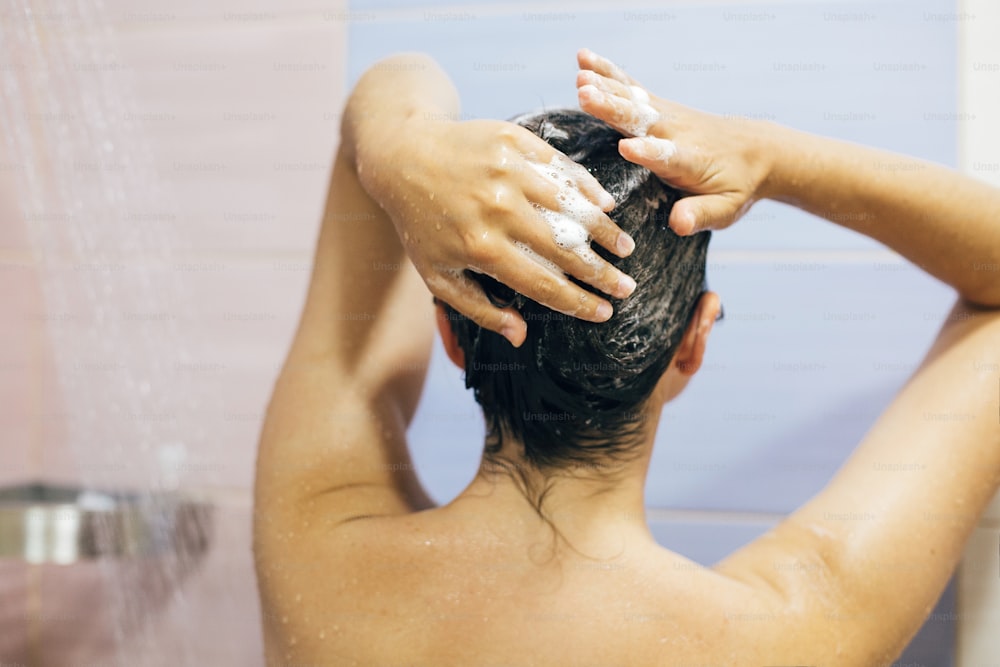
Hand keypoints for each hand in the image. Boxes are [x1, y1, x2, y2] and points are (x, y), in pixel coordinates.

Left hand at [358, 115, 637, 345]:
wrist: (402, 155)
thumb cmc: (422, 224)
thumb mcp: (438, 275)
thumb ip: (478, 308)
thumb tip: (519, 336)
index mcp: (481, 247)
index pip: (544, 284)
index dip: (579, 302)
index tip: (604, 313)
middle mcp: (499, 209)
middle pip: (566, 249)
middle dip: (602, 273)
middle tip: (626, 287)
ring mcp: (508, 171)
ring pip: (572, 208)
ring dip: (604, 231)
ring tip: (625, 248)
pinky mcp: (514, 141)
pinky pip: (562, 168)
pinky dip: (587, 188)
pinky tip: (605, 205)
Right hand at [576, 48, 771, 235]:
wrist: (757, 150)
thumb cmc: (736, 187)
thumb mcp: (726, 210)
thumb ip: (701, 214)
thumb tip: (678, 224)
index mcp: (691, 161)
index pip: (669, 156)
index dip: (649, 153)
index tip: (627, 149)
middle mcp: (676, 132)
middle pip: (641, 120)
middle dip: (613, 108)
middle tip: (585, 95)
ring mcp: (667, 115)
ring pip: (632, 99)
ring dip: (605, 86)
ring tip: (579, 75)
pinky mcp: (659, 107)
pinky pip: (629, 87)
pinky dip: (607, 72)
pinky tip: (583, 59)